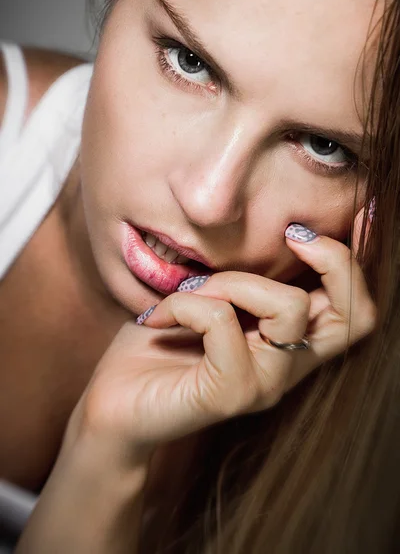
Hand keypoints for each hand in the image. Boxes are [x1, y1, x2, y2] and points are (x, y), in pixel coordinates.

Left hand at [70, 222, 375, 459]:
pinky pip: (223, 322)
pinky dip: (188, 303)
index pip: (357, 310)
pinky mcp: (231, 393)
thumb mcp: (207, 295)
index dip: (364, 260)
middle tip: (290, 236)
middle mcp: (289, 365)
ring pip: (287, 307)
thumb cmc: (159, 344)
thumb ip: (241, 272)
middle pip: (356, 314)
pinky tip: (159, 317)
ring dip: (232, 281)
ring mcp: (265, 383)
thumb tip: (268, 224)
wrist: (114, 403)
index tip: (358, 213)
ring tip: (189, 290)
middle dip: (331, 258)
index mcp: (288, 341)